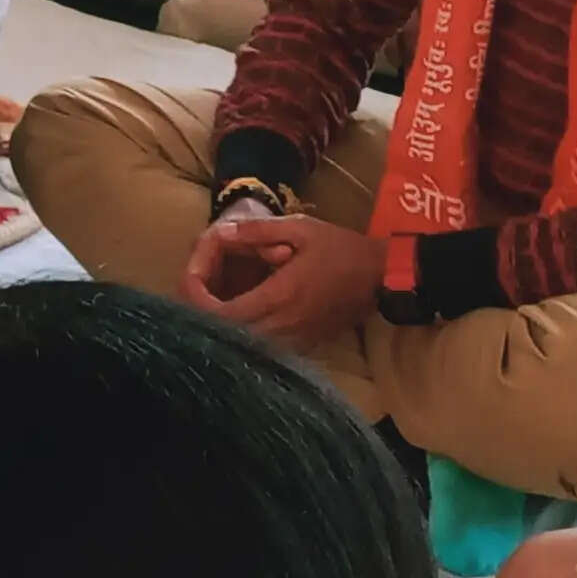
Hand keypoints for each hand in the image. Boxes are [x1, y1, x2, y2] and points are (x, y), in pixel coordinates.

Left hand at [183, 210, 384, 343]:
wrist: (384, 277)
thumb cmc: (342, 250)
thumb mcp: (301, 228)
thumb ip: (258, 230)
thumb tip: (221, 232)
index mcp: (279, 297)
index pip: (220, 314)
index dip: (196, 300)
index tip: (192, 278)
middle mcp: (282, 326)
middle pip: (224, 335)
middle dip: (201, 313)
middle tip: (197, 287)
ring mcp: (293, 341)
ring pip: (241, 346)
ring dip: (220, 326)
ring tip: (212, 299)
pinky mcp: (303, 346)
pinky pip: (261, 349)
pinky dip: (241, 334)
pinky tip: (238, 313)